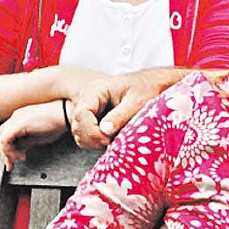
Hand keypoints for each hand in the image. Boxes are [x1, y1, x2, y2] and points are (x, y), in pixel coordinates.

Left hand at [0, 101, 66, 170]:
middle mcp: (15, 116)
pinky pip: (5, 140)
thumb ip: (26, 142)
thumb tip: (19, 150)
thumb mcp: (39, 136)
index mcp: (20, 117)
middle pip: (0, 135)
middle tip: (9, 165)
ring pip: (2, 139)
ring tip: (19, 160)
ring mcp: (16, 119)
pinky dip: (10, 151)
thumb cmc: (57, 123)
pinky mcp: (18, 124)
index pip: (3, 128)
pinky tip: (20, 156)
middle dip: (2, 152)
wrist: (66, 114)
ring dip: (8, 153)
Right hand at [69, 69, 183, 148]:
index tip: (107, 140)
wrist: (150, 83)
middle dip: (92, 139)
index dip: (91, 131)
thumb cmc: (145, 89)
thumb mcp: (137, 102)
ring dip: (92, 142)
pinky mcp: (94, 118)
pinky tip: (110, 141)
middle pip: (77, 125)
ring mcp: (89, 110)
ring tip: (112, 142)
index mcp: (96, 91)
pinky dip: (95, 142)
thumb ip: (120, 116)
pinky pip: (86, 135)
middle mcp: (88, 99)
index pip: (81, 113)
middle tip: (111, 144)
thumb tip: (104, 131)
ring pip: (79, 132)